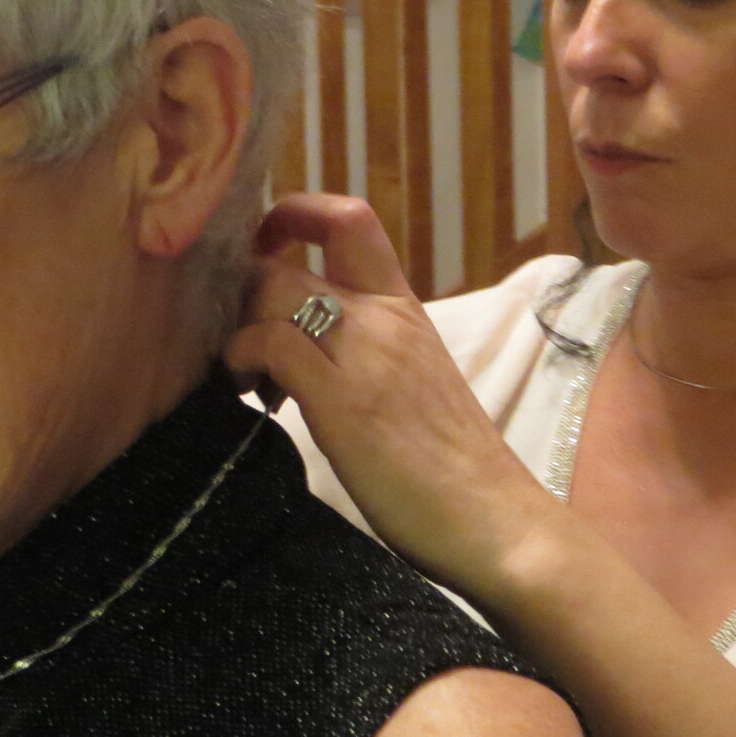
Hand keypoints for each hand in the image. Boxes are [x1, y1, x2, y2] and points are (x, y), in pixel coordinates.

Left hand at [225, 195, 564, 594]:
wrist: (497, 520)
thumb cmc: (456, 470)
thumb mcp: (414, 384)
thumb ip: (370, 354)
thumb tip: (310, 353)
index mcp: (407, 309)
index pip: (351, 219)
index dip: (294, 216)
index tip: (265, 250)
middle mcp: (388, 317)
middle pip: (292, 258)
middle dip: (244, 291)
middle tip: (239, 339)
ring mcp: (367, 353)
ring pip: (273, 290)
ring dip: (239, 326)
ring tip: (244, 375)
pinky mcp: (345, 399)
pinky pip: (270, 343)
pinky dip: (242, 360)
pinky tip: (250, 395)